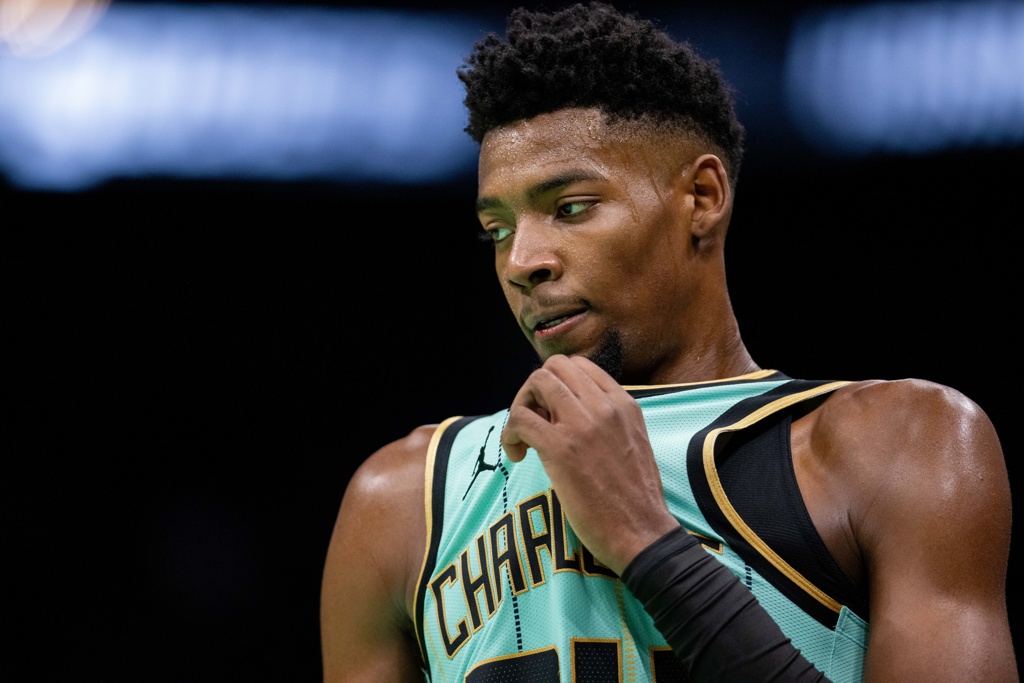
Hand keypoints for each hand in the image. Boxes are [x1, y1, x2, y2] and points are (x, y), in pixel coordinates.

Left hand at [500, 354, 679, 573]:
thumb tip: (569, 413)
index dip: (557, 384)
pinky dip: (510, 434)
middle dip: (534, 391)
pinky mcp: (560, 448)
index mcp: (624, 403)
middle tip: (534, 424)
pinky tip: (519, 457)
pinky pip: (519, 419)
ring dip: (520, 407)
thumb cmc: (635, 498)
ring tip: (524, 440)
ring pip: (536, 383)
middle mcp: (604, 405)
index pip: (579, 365)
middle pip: (553, 367)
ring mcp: (582, 424)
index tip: (553, 414)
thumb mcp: (632, 442)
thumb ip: (607, 421)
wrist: (643, 532)